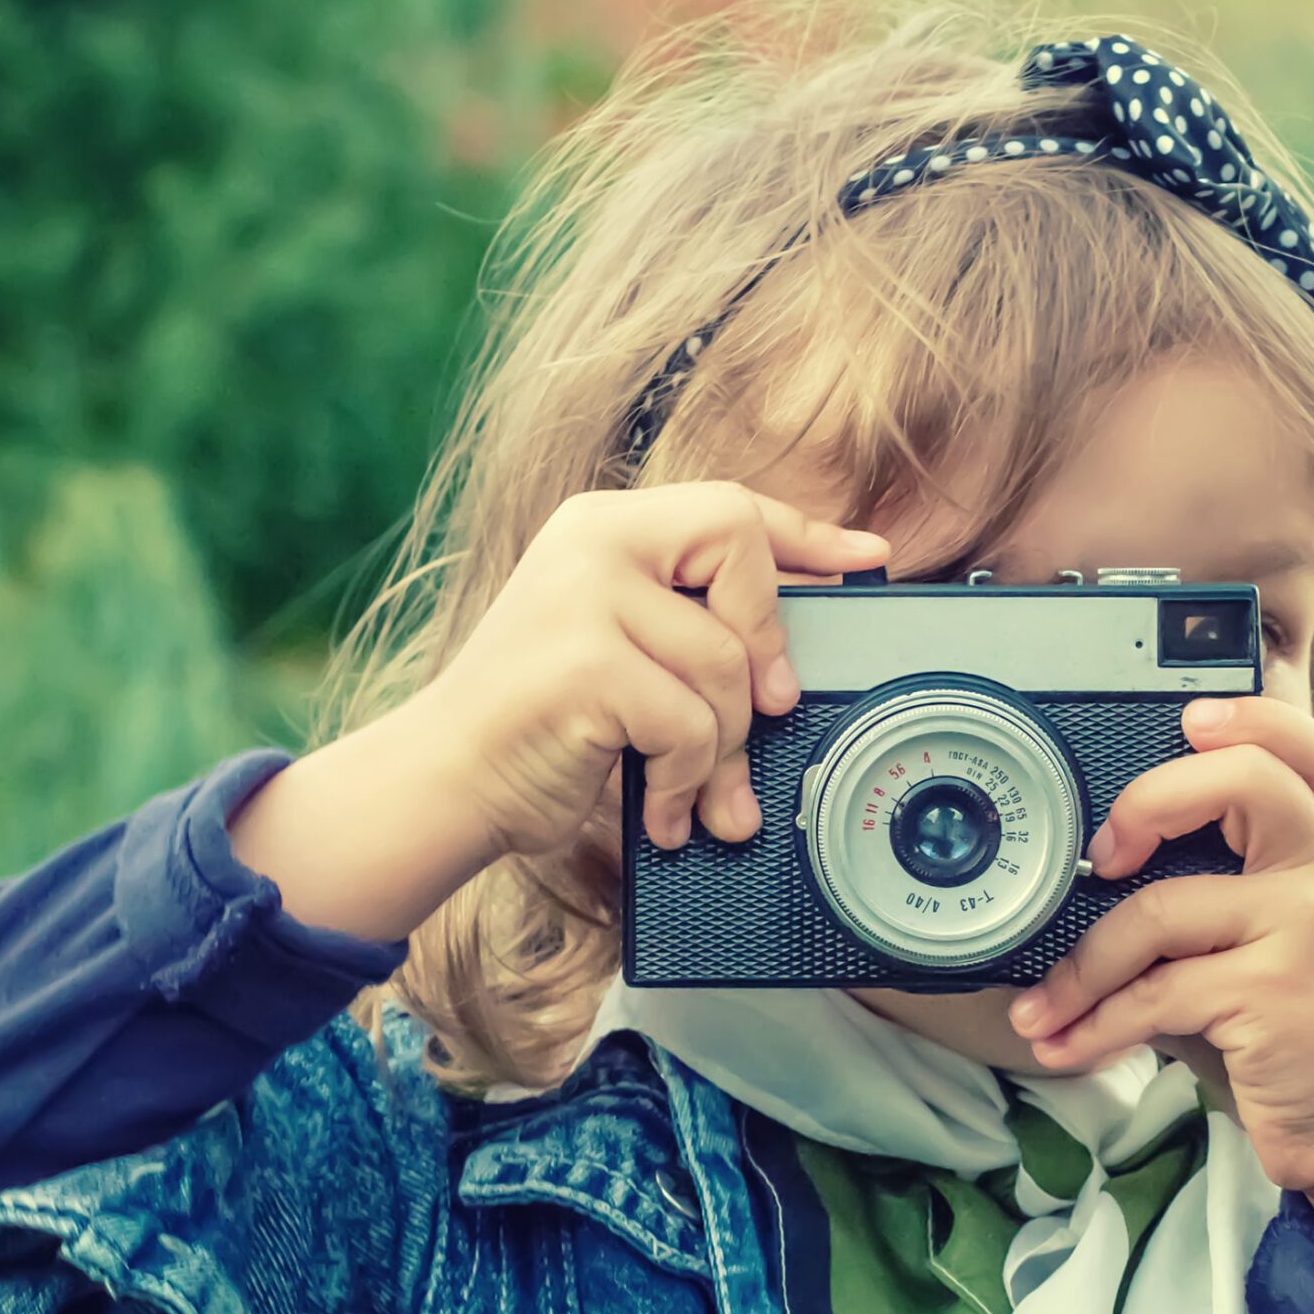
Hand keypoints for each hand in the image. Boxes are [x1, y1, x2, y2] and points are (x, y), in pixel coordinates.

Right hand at [407, 481, 889, 857]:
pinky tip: (660, 808)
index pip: (729, 506)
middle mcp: (591, 542)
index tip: (867, 558)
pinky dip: (685, 780)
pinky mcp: (585, 665)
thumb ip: (688, 624)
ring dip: (720, 747)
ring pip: (723, 663)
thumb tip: (795, 653)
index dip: (807, 535)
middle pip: (739, 550)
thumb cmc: (538, 726)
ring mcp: (583, 597)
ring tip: (691, 789)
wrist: (446, 783)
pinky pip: (690, 724)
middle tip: (770, 706)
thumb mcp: (615, 649)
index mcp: (602, 526)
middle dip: (766, 641)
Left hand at [1006, 695, 1313, 1304]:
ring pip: (1160, 910)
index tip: (1187, 720)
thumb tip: (1088, 876)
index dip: (1252, 717)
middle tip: (1099, 858)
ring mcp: (1310, 930)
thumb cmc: (1293, 1036)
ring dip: (1081, 971)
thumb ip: (1210, 896)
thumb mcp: (1265, 947)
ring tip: (1039, 1011)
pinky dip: (1094, 1025)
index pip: (1311, 753)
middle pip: (1244, 781)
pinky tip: (1065, 1046)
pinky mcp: (1277, 994)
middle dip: (1148, 803)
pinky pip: (1153, 994)